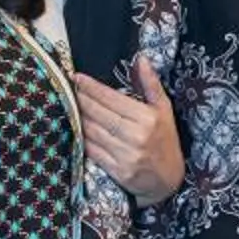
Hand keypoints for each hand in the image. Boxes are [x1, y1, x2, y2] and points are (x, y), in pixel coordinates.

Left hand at [76, 57, 184, 203]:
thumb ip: (151, 84)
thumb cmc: (166, 140)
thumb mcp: (164, 109)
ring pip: (92, 131)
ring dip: (78, 117)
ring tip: (69, 105)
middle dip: (81, 99)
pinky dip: (82, 138)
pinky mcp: (117, 171)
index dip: (92, 87)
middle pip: (99, 113)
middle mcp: (136, 136)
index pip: (112, 98)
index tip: (77, 77)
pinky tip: (76, 128)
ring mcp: (126, 155)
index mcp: (147, 118)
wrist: (169, 180)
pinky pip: (92, 150)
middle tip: (69, 88)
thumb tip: (141, 59)